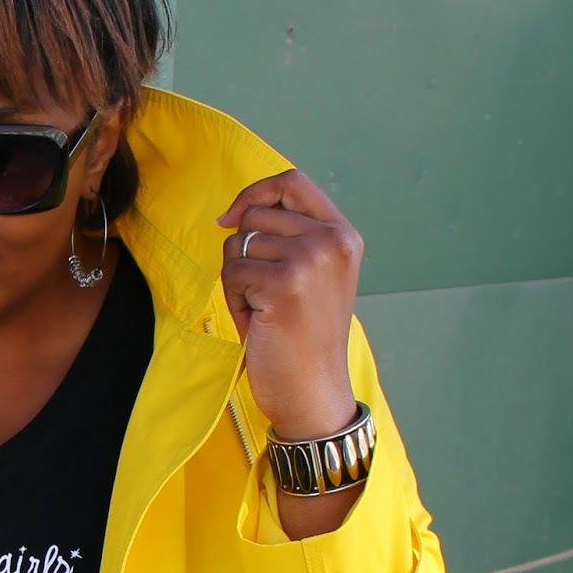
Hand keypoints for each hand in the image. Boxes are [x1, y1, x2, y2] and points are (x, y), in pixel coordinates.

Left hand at [216, 169, 362, 440]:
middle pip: (255, 215)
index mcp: (343, 234)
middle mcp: (332, 240)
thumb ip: (290, 238)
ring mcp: (310, 259)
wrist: (312, 390)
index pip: (292, 182)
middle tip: (261, 294)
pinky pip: (232, 273)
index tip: (230, 218)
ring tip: (262, 312)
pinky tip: (256, 324)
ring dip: (237, 281)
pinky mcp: (283, 283)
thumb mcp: (311, 276)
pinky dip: (234, 301)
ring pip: (238, 244)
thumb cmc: (302, 338)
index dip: (254, 192)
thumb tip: (231, 215)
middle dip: (243, 253)